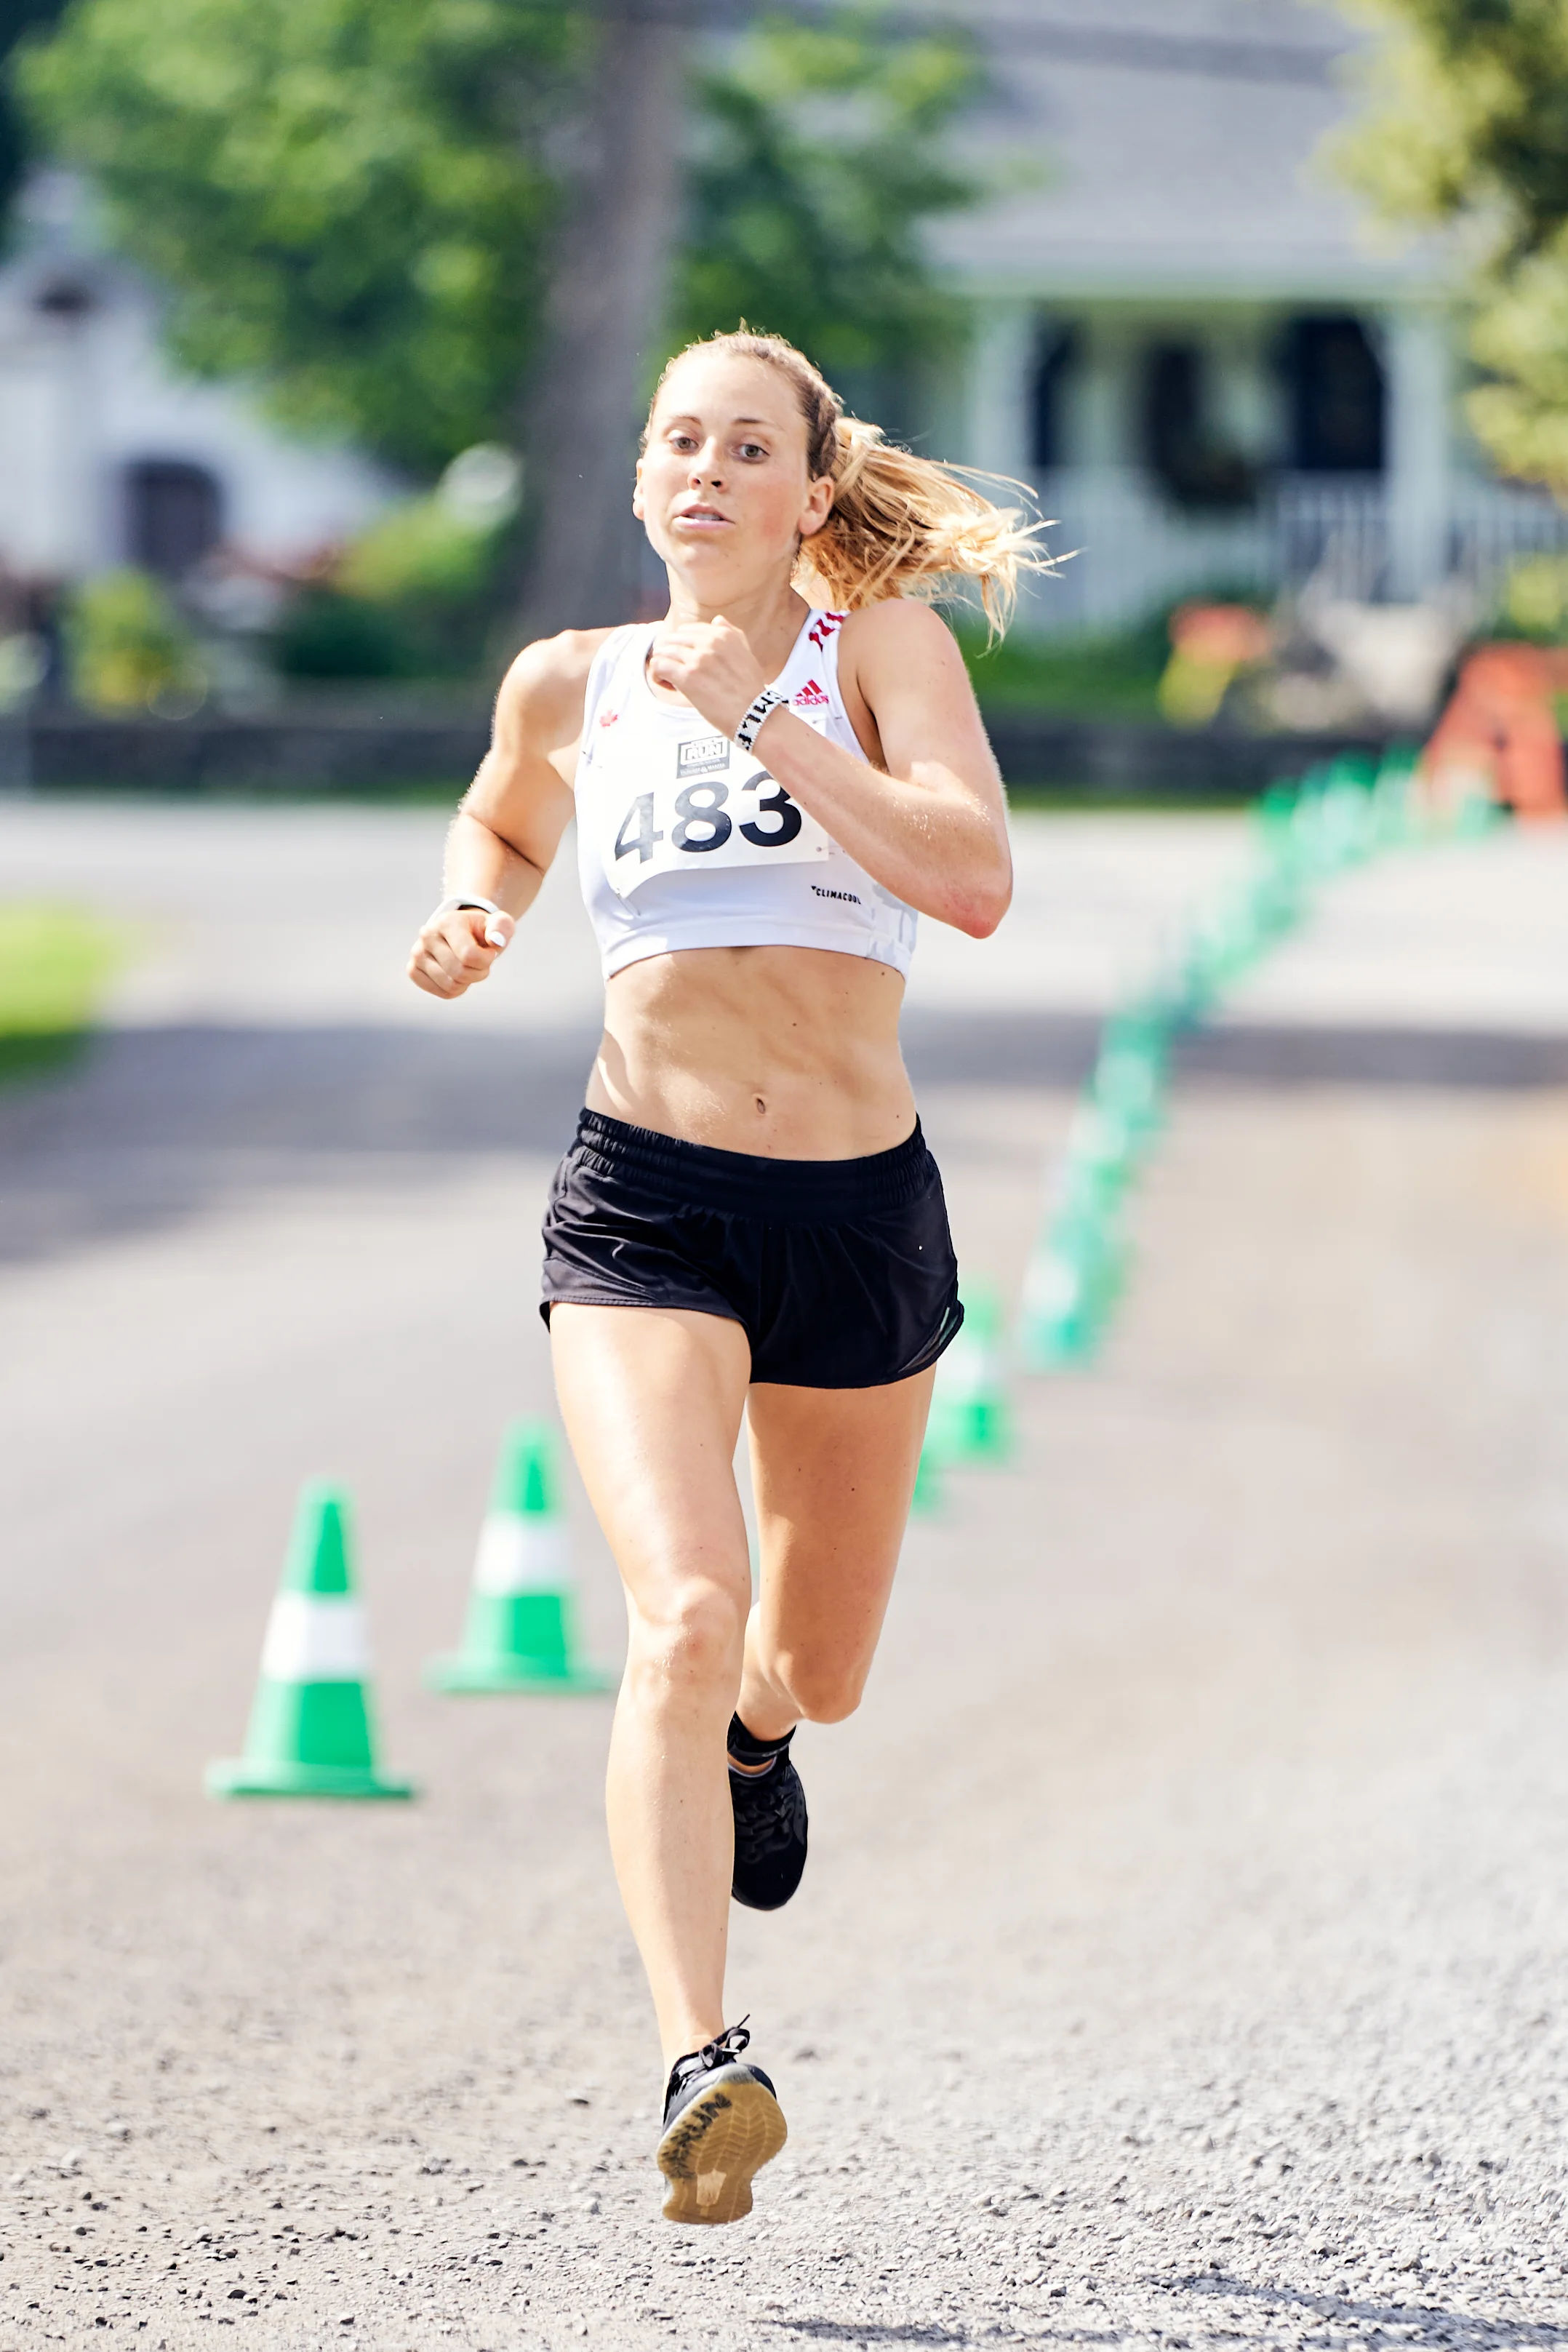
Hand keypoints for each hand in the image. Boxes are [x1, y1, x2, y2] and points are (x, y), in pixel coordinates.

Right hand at [407, 904, 514, 999]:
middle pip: (460, 972)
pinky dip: (456, 989)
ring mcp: (417, 954)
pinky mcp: (413, 970)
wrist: (462, 932)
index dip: (486, 960)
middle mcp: (427, 936)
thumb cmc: (482, 931)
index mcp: (447, 922)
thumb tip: (496, 942)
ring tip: (468, 966)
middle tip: (480, 962)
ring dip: (468, 982)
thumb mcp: (499, 924)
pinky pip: (442, 993)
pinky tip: (456, 974)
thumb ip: (502, 927)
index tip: (490, 952)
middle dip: (479, 972)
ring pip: (451, 985)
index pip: (469, 956)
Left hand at [647, 616, 767, 736]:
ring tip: (671, 681)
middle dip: (669, 655)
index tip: (685, 661)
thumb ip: (731, 634)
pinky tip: (666, 684)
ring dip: (662, 666)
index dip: (681, 646)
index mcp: (722, 634)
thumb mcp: (746, 653)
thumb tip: (717, 620)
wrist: (753, 713)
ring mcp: (697, 659)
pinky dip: (657, 675)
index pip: (686, 631)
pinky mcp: (688, 677)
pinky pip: (659, 666)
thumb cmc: (749, 688)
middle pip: (671, 640)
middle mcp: (709, 642)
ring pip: (663, 652)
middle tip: (675, 672)